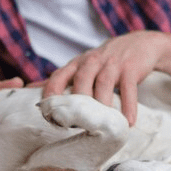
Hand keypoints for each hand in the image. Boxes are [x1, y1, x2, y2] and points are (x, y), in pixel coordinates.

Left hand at [42, 31, 170, 125]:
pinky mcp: (131, 68)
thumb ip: (59, 78)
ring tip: (101, 127)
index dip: (50, 96)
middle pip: (81, 82)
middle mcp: (92, 61)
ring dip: (102, 107)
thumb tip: (29, 88)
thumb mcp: (81, 64)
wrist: (141, 43)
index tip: (49, 117)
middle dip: (77, 105)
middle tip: (75, 127)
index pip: (57, 77)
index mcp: (77, 63)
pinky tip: (127, 122)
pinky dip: (128, 106)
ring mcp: (112, 64)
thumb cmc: (105, 60)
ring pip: (103, 85)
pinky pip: (128, 89)